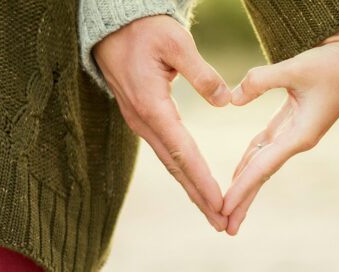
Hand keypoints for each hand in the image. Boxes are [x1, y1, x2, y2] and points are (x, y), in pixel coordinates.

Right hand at [93, 15, 230, 230]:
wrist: (113, 26)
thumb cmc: (145, 30)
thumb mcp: (176, 42)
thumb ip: (202, 73)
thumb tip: (225, 101)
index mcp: (152, 106)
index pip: (182, 152)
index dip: (202, 180)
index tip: (220, 202)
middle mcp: (143, 120)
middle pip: (175, 167)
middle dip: (198, 196)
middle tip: (221, 222)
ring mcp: (140, 121)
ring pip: (169, 162)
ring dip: (191, 188)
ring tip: (212, 211)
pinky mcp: (142, 117)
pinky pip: (165, 150)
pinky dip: (182, 170)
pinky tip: (193, 182)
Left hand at [222, 22, 338, 234]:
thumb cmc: (331, 61)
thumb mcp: (296, 67)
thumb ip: (261, 81)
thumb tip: (232, 99)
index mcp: (301, 134)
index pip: (263, 167)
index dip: (242, 188)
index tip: (223, 208)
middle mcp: (297, 139)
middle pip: (262, 174)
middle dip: (243, 200)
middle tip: (224, 226)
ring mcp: (295, 133)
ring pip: (263, 163)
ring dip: (245, 184)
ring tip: (227, 207)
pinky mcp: (292, 122)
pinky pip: (265, 147)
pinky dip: (250, 160)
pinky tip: (238, 173)